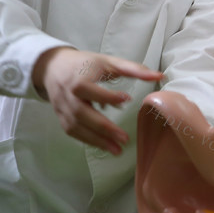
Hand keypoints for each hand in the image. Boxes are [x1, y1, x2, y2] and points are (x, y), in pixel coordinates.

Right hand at [32, 47, 163, 154]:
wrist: (53, 67)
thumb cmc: (85, 64)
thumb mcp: (108, 62)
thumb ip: (133, 69)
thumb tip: (160, 76)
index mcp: (78, 80)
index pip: (91, 90)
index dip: (108, 96)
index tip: (127, 99)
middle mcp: (68, 96)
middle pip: (83, 114)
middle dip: (103, 128)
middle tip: (124, 139)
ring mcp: (62, 108)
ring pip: (77, 127)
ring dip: (96, 140)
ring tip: (117, 150)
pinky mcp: (61, 117)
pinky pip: (73, 132)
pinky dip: (88, 140)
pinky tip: (104, 146)